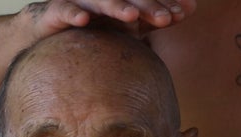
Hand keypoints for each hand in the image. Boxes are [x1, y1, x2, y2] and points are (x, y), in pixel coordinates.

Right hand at [24, 0, 196, 39]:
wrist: (49, 31)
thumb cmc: (94, 27)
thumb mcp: (129, 24)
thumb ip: (156, 18)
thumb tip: (191, 9)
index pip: (146, 0)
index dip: (163, 5)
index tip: (181, 14)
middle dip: (148, 7)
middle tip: (167, 18)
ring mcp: (81, 2)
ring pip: (101, 2)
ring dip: (117, 7)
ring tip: (132, 16)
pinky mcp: (57, 11)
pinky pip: (66, 11)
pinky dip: (74, 14)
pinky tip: (84, 21)